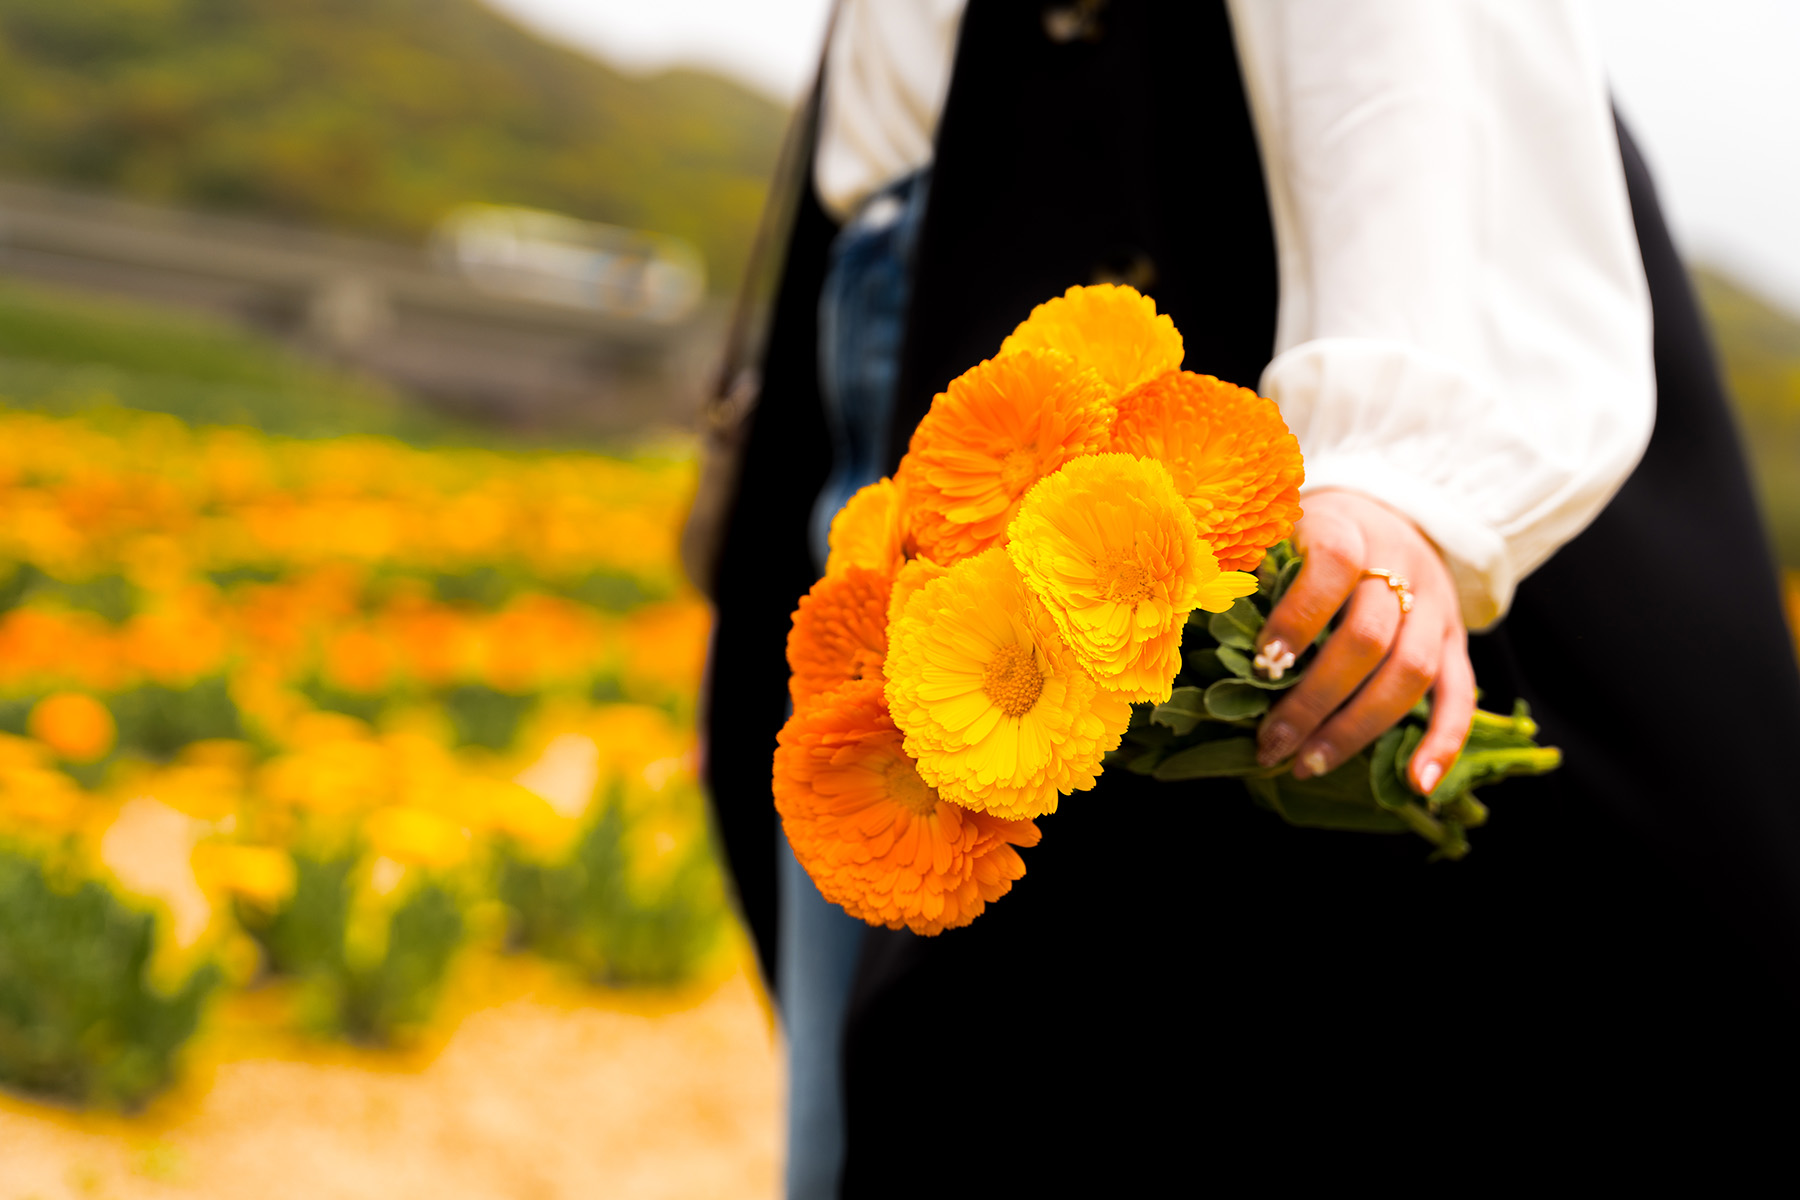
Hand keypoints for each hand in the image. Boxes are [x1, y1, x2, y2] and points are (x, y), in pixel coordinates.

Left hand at [1253, 490, 1474, 792]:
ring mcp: (1435, 605)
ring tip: (1310, 763)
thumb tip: (1205, 618)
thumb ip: (1248, 569)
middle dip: (1315, 699)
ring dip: (1359, 727)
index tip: (1265, 662)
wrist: (1387, 514)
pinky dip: (1444, 740)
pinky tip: (1418, 783)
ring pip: (1410, 671)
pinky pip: (1460, 693)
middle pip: (1368, 636)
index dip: (1299, 615)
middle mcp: (1400, 565)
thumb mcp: (1276, 531)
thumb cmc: (1310, 535)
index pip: (1334, 564)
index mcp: (1347, 528)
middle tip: (1272, 743)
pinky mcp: (1456, 639)